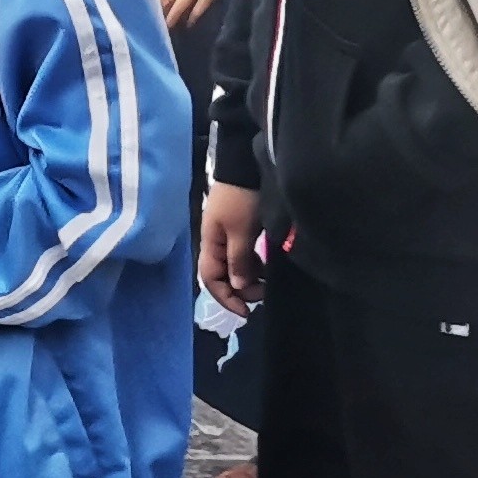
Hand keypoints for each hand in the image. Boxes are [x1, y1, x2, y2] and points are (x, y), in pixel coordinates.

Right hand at [200, 182, 264, 316]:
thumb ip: (238, 261)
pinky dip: (253, 264)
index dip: (226, 298)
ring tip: (267, 281)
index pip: (210, 279)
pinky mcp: (239, 228)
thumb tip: (238, 287)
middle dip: (241, 289)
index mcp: (210, 243)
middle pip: (223, 275)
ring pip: (234, 266)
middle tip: (263, 293)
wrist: (245, 165)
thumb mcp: (241, 232)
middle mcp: (215, 242)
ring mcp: (227, 234)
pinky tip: (266, 265)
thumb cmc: (241, 200)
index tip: (247, 311)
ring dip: (248, 277)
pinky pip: (243, 255)